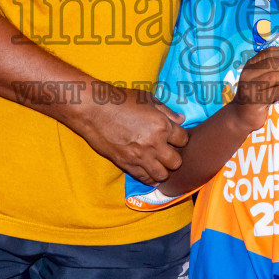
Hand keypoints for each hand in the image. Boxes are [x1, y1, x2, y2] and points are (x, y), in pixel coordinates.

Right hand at [67, 93, 187, 186]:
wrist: (94, 110)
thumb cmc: (121, 100)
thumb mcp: (148, 99)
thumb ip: (167, 111)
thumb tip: (181, 120)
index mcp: (161, 125)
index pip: (183, 140)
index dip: (180, 138)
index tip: (173, 136)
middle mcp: (154, 144)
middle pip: (176, 162)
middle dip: (174, 157)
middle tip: (167, 151)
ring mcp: (140, 157)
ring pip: (162, 175)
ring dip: (163, 170)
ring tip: (158, 163)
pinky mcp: (127, 165)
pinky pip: (145, 178)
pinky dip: (149, 177)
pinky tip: (148, 171)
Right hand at [229, 47, 278, 128]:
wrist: (242, 114)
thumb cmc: (255, 94)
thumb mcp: (260, 78)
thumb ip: (272, 69)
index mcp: (250, 65)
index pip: (268, 53)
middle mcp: (249, 74)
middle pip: (272, 63)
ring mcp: (251, 87)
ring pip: (273, 77)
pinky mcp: (256, 100)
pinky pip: (275, 92)